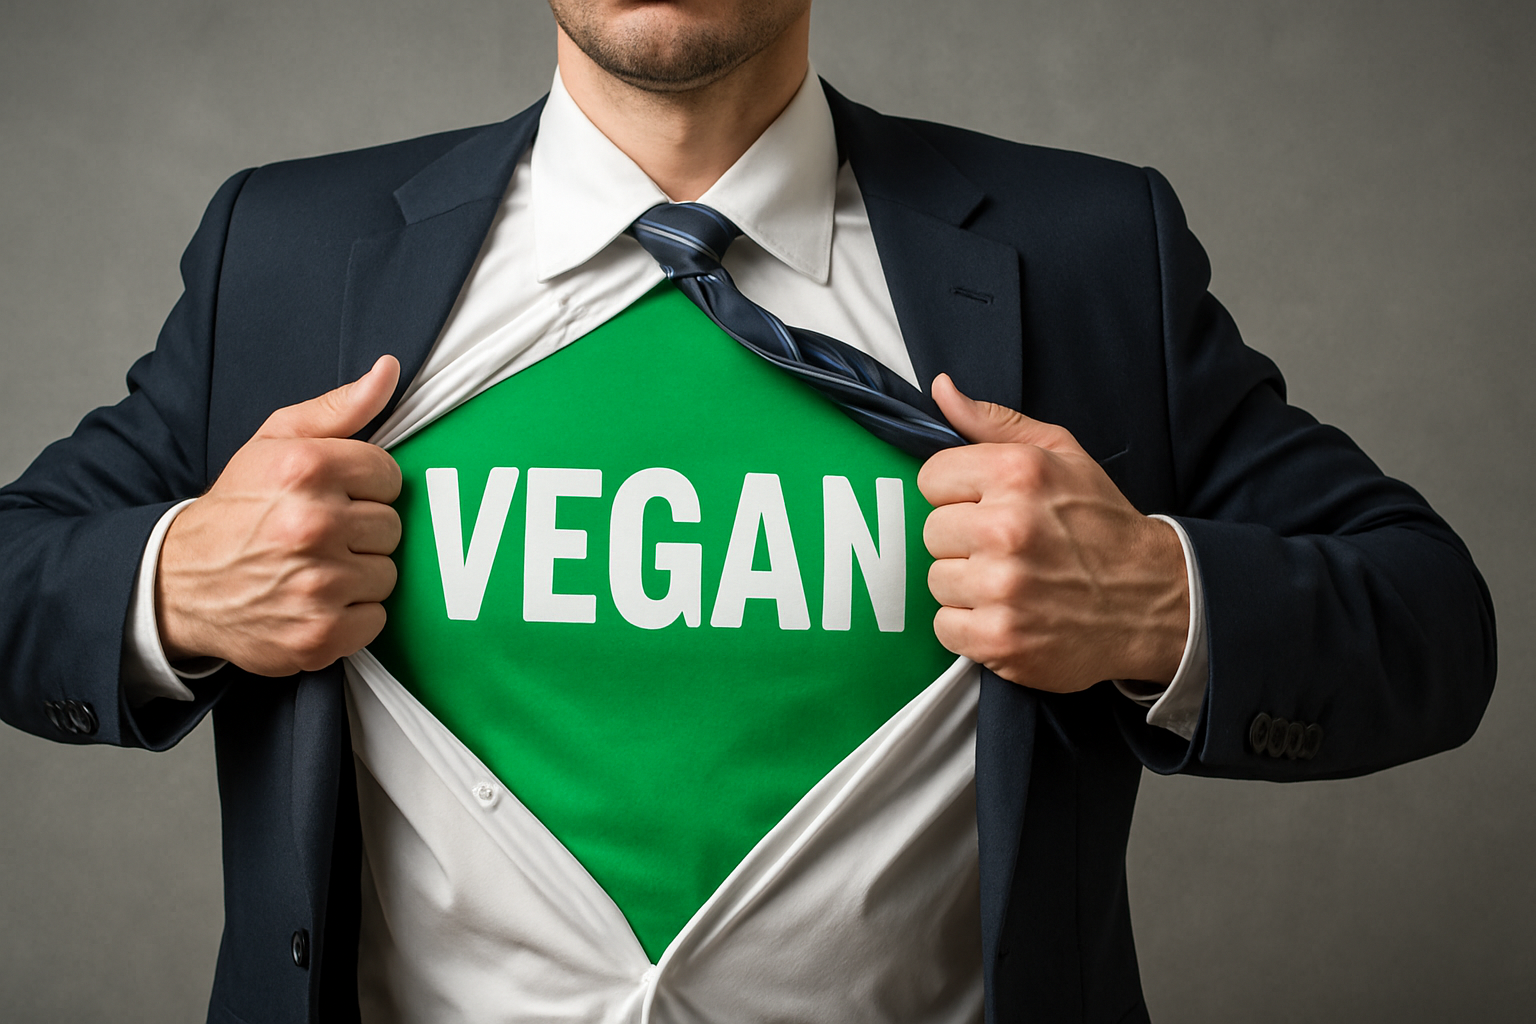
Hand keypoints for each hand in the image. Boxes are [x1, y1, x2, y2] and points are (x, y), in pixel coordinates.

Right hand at [156, 356, 403, 675]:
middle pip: (391, 526)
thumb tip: (389, 369)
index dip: (366, 486)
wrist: (178, 584)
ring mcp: (317, 583)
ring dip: (360, 573)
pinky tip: (317, 600)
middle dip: (362, 530)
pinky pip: (376, 618)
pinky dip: (352, 615)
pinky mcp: (319, 633)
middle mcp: (312, 524)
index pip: (389, 475)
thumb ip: (339, 408)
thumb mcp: (274, 443)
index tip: (336, 495)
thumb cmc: (236, 509)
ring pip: (387, 573)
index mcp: (304, 469)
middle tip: (321, 534)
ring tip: (317, 566)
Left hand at [917, 374, 1188, 691]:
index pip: (931, 478)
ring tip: (1013, 582)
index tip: (987, 506)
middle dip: (963, 541)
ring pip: (937, 581)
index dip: (957, 494)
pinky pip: (946, 627)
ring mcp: (1003, 586)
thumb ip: (994, 422)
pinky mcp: (1001, 637)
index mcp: (1017, 472)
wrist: (1157, 600)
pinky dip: (972, 628)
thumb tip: (941, 388)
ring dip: (967, 587)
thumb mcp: (1062, 455)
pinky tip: (1010, 615)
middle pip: (931, 531)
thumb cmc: (1103, 525)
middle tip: (1007, 549)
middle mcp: (1007, 526)